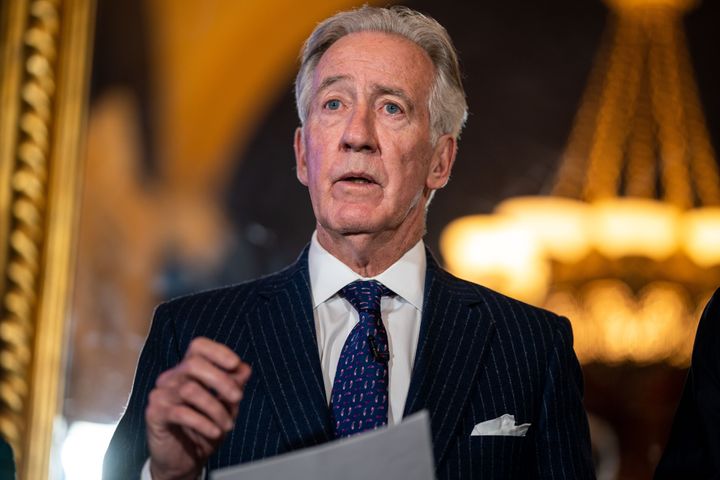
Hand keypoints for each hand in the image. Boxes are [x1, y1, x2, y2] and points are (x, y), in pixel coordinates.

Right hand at [145, 337, 251, 479]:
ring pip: (190, 389)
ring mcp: (161, 394)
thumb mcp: (226, 406)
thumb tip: (245, 368)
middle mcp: (171, 377)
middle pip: (194, 363)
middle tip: (238, 398)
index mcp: (188, 370)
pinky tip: (215, 432)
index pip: (198, 346)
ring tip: (228, 425)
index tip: (236, 364)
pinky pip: (181, 412)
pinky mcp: (155, 414)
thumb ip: (234, 386)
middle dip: (221, 380)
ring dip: (216, 408)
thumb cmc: (205, 428)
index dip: (218, 351)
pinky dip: (203, 423)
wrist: (183, 460)